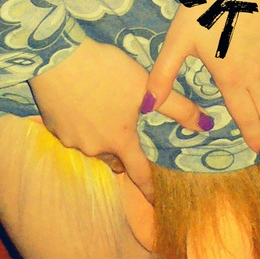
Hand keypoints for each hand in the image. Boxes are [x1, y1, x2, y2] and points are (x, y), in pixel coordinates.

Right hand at [29, 37, 211, 202]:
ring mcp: (71, 139)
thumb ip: (177, 108)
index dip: (151, 189)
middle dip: (126, 155)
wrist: (55, 58)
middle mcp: (95, 148)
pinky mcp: (52, 126)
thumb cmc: (105, 72)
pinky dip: (82, 125)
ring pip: (94, 147)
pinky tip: (84, 104)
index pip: (140, 175)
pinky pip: (74, 133)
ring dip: (103, 138)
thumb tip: (207, 125)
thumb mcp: (145, 86)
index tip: (157, 201)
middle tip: (133, 140)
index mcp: (120, 141)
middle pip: (116, 160)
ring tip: (108, 115)